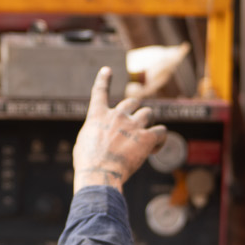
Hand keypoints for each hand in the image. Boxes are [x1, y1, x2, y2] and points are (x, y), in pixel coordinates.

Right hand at [71, 66, 166, 193]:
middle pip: (133, 101)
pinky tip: (154, 149)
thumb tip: (103, 136)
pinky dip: (160, 139)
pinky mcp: (146, 138)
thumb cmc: (87, 163)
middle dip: (136, 109)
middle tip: (138, 122)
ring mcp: (133, 125)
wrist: (99, 174)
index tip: (107, 70)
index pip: (99, 92)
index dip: (104, 80)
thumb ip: (96, 133)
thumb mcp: (83, 143)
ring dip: (149, 122)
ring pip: (149, 113)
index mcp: (97, 116)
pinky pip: (161, 131)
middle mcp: (116, 115)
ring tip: (148, 136)